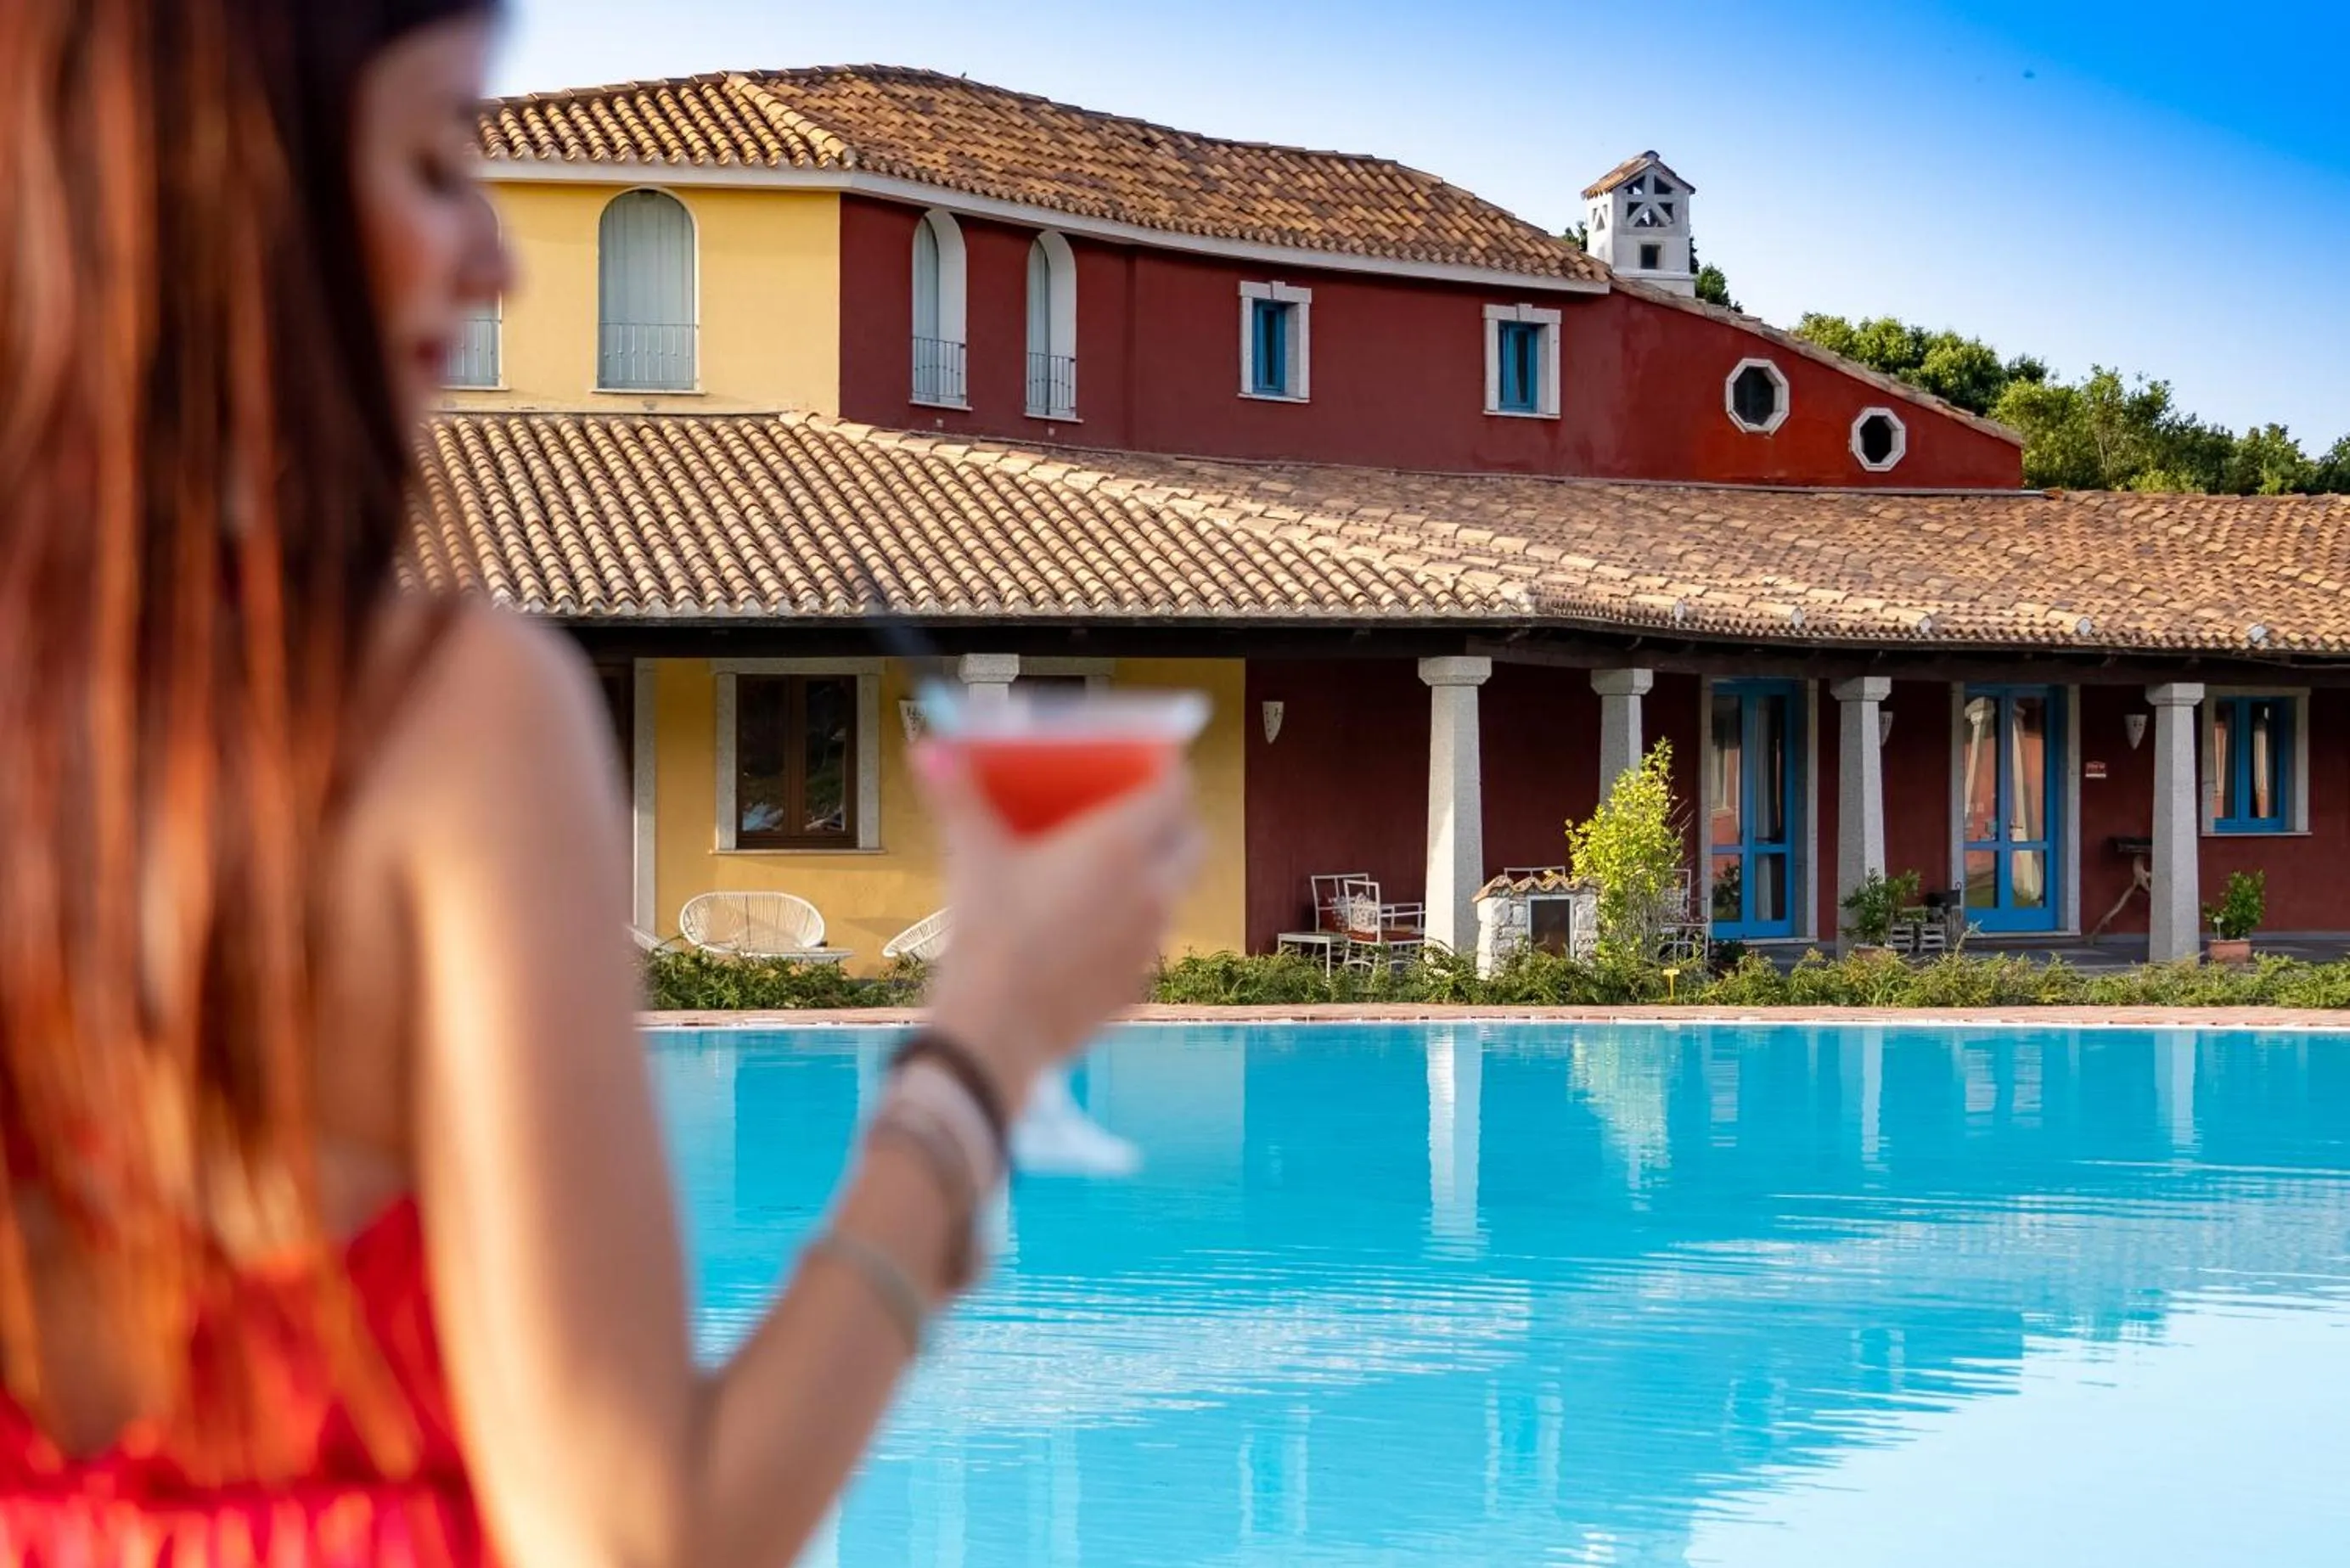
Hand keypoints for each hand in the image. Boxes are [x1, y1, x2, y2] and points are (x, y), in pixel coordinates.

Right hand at [913, 743, 1203, 1114]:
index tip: (1149, 765)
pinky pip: (1149, 943)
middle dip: (1175, 823)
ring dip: (1156, 875)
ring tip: (1109, 872)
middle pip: (1193, 841)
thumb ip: (957, 797)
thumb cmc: (987, 937)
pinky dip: (1132, 927)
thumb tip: (932, 752)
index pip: (1175, 790)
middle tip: (1138, 815)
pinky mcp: (1137, 986)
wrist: (994, 1033)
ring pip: (1175, 893)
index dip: (1167, 771)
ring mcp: (1150, 943)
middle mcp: (1150, 891)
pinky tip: (1089, 930)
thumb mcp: (971, 855)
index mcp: (1120, 847)